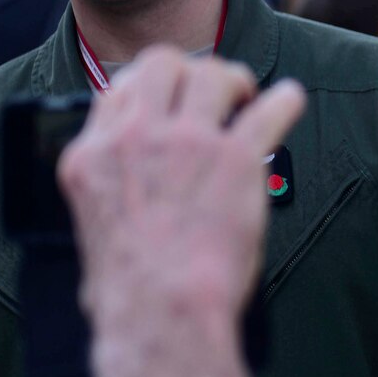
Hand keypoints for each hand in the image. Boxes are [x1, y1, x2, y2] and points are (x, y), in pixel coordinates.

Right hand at [58, 49, 306, 323]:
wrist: (161, 312)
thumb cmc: (127, 292)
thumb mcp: (88, 228)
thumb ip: (106, 195)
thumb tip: (121, 201)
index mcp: (92, 156)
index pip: (117, 90)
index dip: (150, 87)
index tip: (169, 99)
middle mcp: (135, 137)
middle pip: (163, 64)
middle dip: (190, 70)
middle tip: (212, 93)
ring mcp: (187, 143)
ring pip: (213, 74)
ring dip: (234, 81)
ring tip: (247, 101)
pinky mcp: (235, 159)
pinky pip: (269, 110)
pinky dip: (285, 102)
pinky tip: (289, 103)